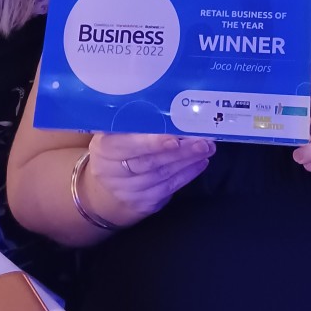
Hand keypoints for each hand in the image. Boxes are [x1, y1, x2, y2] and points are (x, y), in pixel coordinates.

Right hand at [86, 132, 214, 221]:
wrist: (105, 189)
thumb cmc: (116, 149)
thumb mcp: (115, 133)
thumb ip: (134, 123)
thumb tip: (170, 106)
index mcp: (104, 148)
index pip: (126, 145)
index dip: (151, 143)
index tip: (174, 138)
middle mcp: (112, 172)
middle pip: (149, 162)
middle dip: (180, 151)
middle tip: (202, 141)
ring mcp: (127, 190)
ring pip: (162, 175)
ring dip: (187, 161)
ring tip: (206, 148)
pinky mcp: (143, 203)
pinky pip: (169, 188)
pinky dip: (187, 174)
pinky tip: (200, 162)